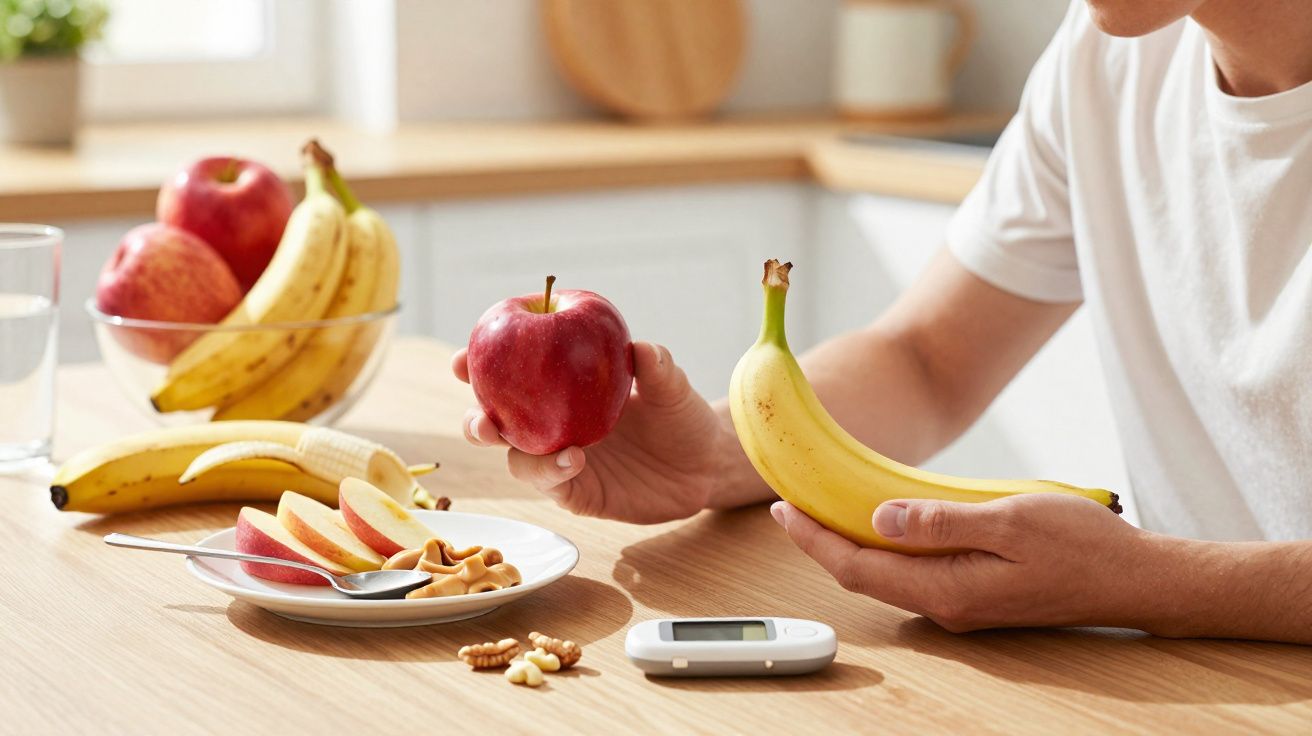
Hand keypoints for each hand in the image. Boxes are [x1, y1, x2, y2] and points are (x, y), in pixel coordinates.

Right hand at [452, 341, 729, 523]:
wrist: (705, 464)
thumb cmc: (680, 415)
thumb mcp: (672, 387)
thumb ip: (656, 366)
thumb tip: (640, 348)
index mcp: (558, 388)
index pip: (510, 374)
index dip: (478, 366)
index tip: (463, 360)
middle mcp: (549, 425)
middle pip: (496, 423)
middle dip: (476, 420)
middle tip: (483, 418)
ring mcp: (560, 460)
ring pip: (518, 460)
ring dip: (518, 453)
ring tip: (546, 444)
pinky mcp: (578, 493)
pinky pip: (553, 485)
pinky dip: (554, 473)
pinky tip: (574, 460)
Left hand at [772, 493, 1162, 632]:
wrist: (1136, 581)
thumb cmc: (1082, 547)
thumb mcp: (1009, 520)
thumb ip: (941, 522)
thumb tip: (878, 517)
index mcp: (946, 590)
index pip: (856, 567)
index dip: (813, 539)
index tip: (783, 507)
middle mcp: (946, 606)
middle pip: (863, 575)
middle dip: (821, 541)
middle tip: (791, 504)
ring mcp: (960, 605)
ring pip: (886, 576)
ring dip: (851, 544)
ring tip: (822, 508)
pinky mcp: (975, 596)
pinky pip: (913, 574)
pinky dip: (886, 549)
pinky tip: (881, 523)